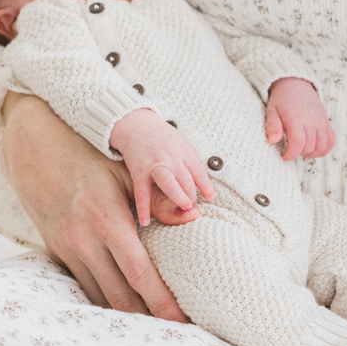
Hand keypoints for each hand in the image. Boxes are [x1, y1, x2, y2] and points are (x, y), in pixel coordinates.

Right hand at [0, 92, 187, 318]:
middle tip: (176, 332)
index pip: (140, 273)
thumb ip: (158, 200)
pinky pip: (84, 287)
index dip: (161, 301)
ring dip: (127, 316)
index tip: (182, 319)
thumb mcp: (126, 173)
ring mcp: (69, 251)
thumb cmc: (90, 160)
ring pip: (100, 297)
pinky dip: (105, 303)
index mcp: (108, 221)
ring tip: (155, 329)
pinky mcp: (59, 253)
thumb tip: (193, 216)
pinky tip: (124, 312)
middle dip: (149, 319)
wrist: (38, 155)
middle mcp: (86, 242)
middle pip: (121, 295)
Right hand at [110, 108, 214, 227]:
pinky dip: (143, 207)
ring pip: (169, 183)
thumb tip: (204, 181)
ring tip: (185, 208)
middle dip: (192, 194)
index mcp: (183, 151)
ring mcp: (155, 165)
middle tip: (194, 208)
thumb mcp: (180, 142)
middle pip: (186, 179)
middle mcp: (171, 158)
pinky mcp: (139, 171)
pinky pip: (142, 192)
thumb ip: (191, 160)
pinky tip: (145, 221)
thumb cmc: (161, 136)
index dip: (206, 184)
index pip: (198, 170)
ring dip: (178, 196)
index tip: (211, 197)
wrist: (135, 124)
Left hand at [265, 77, 334, 159]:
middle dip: (299, 154)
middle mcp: (311, 121)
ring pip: (322, 146)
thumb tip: (271, 141)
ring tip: (302, 150)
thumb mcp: (271, 111)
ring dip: (312, 154)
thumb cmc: (281, 100)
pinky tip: (314, 148)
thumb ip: (272, 126)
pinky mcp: (326, 122)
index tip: (284, 156)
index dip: (291, 155)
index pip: (298, 143)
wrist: (296, 84)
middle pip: (310, 147)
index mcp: (296, 119)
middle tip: (291, 150)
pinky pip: (331, 140)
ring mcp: (321, 121)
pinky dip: (325, 149)